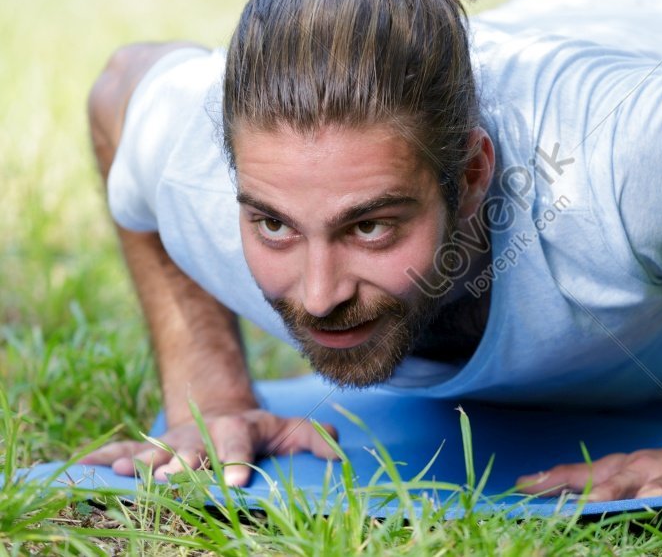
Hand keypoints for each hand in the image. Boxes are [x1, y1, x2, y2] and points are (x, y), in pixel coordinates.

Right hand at [79, 408, 338, 485]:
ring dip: (142, 460)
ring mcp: (174, 440)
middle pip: (193, 447)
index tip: (236, 482)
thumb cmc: (262, 433)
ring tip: (127, 473)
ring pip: (156, 449)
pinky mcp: (151, 448)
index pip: (239, 441)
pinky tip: (87, 466)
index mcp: (240, 428)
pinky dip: (105, 456)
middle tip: (172, 478)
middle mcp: (204, 433)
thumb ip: (314, 439)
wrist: (222, 415)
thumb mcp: (291, 431)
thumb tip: (338, 453)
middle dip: (183, 463)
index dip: (237, 460)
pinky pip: (124, 449)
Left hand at [516, 438, 661, 500]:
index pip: (583, 474)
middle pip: (620, 476)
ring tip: (638, 498)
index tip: (524, 486)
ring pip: (660, 481)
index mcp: (622, 467)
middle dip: (601, 488)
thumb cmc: (658, 472)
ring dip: (646, 489)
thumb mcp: (620, 474)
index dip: (555, 479)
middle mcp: (646, 467)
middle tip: (585, 500)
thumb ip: (577, 480)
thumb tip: (524, 482)